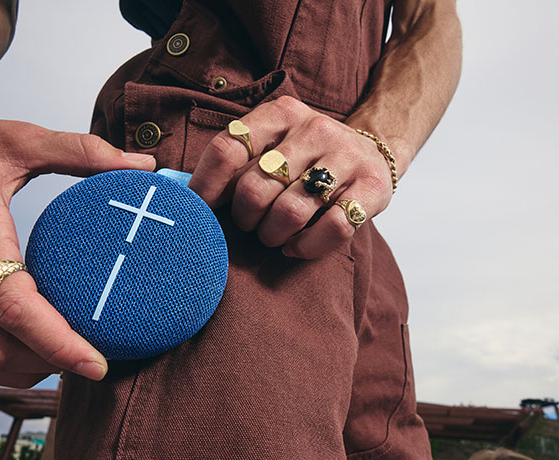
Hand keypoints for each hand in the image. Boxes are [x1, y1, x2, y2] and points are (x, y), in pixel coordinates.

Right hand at [0, 104, 155, 387]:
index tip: (97, 363)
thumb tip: (143, 166)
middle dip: (46, 364)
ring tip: (61, 357)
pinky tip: (24, 351)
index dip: (57, 342)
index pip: (14, 307)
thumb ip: (83, 151)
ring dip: (18, 370)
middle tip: (90, 359)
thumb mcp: (19, 139)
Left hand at [189, 96, 393, 258]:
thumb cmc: (307, 157)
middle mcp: (315, 129)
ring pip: (291, 212)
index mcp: (281, 113)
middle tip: (250, 225)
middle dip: (244, 219)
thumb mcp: (273, 143)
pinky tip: (296, 246)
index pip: (229, 148)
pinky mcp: (372, 188)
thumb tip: (186, 194)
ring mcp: (346, 157)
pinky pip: (331, 229)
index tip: (198, 209)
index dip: (206, 186)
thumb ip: (237, 161)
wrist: (372, 152)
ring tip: (273, 236)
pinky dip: (305, 246)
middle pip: (255, 188)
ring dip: (273, 235)